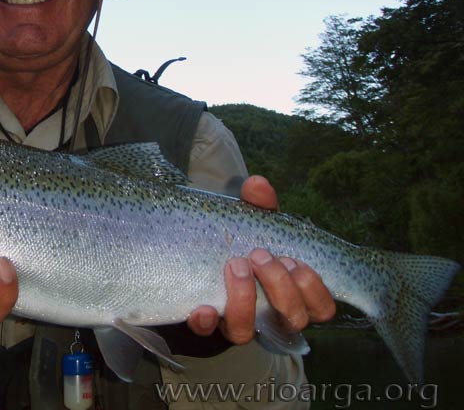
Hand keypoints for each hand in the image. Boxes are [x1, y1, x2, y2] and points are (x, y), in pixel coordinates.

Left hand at [186, 175, 335, 342]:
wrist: (194, 264)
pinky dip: (206, 321)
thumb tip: (258, 184)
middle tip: (260, 255)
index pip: (323, 308)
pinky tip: (203, 307)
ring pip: (249, 332)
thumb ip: (258, 205)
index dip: (314, 289)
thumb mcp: (252, 224)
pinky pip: (206, 334)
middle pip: (293, 319)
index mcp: (293, 294)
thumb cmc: (239, 245)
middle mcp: (270, 317)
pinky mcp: (205, 326)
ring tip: (236, 265)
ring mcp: (236, 324)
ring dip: (245, 299)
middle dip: (280, 286)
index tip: (294, 260)